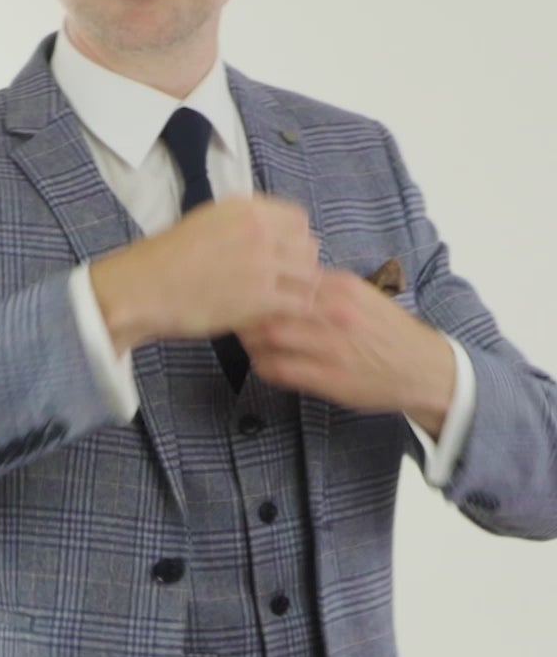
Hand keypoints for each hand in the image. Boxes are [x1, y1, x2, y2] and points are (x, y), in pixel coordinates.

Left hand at [238, 266, 453, 421]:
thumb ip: (325, 289)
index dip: (257, 286)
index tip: (243, 292)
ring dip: (249, 341)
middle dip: (244, 312)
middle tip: (233, 317)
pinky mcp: (328, 377)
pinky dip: (263, 366)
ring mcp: (330, 346)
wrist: (424, 368)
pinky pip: (279, 369)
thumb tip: (286, 281)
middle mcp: (333, 312)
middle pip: (269, 305)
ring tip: (246, 341)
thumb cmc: (389, 334)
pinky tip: (264, 364)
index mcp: (341, 287)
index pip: (283, 278)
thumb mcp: (362, 298)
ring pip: (269, 337)